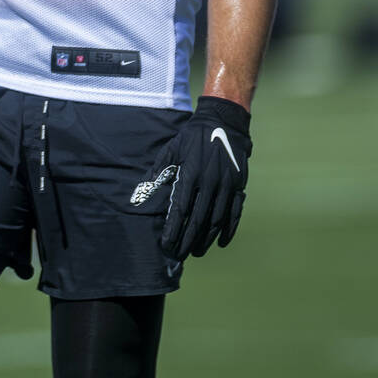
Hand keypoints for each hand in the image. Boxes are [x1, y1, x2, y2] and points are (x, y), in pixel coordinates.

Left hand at [156, 95, 251, 260]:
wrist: (224, 123)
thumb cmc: (192, 137)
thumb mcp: (172, 149)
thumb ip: (157, 172)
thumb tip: (139, 193)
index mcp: (191, 174)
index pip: (180, 209)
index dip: (173, 229)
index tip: (165, 244)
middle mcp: (210, 183)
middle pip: (198, 220)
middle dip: (187, 240)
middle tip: (178, 254)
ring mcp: (226, 186)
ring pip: (216, 220)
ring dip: (206, 239)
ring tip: (196, 252)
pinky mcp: (238, 187)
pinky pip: (234, 213)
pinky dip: (228, 230)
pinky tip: (220, 242)